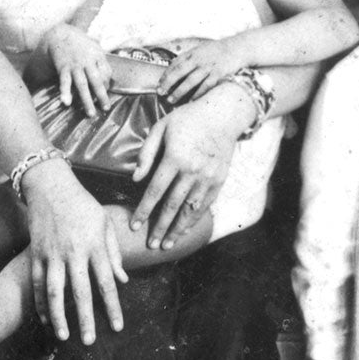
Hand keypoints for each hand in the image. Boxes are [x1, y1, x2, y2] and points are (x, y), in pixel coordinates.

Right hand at [20, 156, 126, 343]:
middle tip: (89, 342)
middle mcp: (74, 252)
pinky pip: (38, 283)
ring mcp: (53, 253)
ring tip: (64, 336)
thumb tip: (123, 280)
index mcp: (95, 246)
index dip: (113, 307)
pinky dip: (40, 302)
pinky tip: (44, 318)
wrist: (50, 185)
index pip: (107, 283)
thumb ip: (114, 253)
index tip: (117, 327)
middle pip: (81, 293)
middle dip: (86, 319)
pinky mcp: (36, 253)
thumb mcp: (105, 223)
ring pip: (55, 292)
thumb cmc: (83, 204)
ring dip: (59, 317)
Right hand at [43, 24, 113, 114]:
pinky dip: (65, 92)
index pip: (107, 72)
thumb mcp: (94, 47)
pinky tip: (66, 103)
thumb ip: (102, 62)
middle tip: (106, 108)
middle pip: (96, 80)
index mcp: (97, 55)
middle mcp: (87, 61)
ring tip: (90, 114)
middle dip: (101, 95)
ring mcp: (75, 65)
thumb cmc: (80, 44)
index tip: (105, 92)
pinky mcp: (63, 68)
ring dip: (86, 100)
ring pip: (82, 85)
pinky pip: (64, 82)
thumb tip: (108, 80)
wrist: (59, 34)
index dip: (107, 83)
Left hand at [129, 80, 245, 248]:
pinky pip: (205, 205)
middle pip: (172, 206)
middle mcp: (192, 171)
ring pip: (190, 210)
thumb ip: (146, 152)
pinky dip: (194, 220)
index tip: (134, 226)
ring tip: (167, 245)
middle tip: (150, 245)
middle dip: (159, 228)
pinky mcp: (219, 181)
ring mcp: (208, 178)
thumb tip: (135, 178)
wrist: (224, 114)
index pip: (155, 191)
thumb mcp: (162, 127)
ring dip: (178, 230)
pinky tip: (184, 230)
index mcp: (175, 157)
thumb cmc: (188, 118)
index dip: (144, 210)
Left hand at [158, 36, 243, 105]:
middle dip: (168, 83)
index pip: (175, 64)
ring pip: (190, 81)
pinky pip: (206, 86)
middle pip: (179, 72)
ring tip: (171, 100)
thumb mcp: (201, 50)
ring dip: (179, 91)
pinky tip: (191, 102)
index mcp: (193, 53)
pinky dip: (198, 94)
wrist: (238, 48)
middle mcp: (199, 59)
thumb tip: (172, 68)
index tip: (158, 85)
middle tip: (160, 93)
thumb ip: (188, 58)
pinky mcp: (219, 74)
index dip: (165, 75)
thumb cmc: (217, 51)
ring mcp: (209, 67)